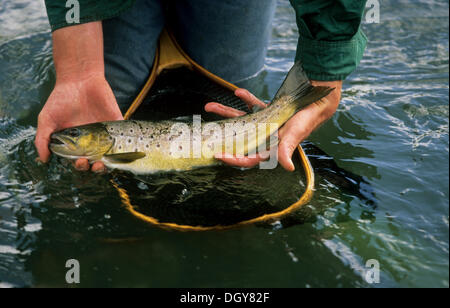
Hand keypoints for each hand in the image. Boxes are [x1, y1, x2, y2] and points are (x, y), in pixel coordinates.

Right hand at [35, 22, 121, 172]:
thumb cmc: (61, 99)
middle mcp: (92, 142)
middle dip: (94, 168)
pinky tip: (121, 152)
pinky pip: (125, 138)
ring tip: (102, 163)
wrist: (79, 79)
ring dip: (109, 164)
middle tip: (90, 163)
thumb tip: (43, 159)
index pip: (80, 161)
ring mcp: (106, 134)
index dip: (80, 166)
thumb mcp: (47, 119)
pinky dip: (126, 147)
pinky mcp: (117, 124)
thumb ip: (43, 139)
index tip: (79, 162)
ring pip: (111, 156)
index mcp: (76, 144)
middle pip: (96, 162)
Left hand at [205, 81, 341, 170]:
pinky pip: (252, 105)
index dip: (234, 159)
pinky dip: (246, 98)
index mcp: (270, 147)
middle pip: (238, 138)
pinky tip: (237, 92)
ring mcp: (265, 123)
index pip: (249, 158)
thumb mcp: (295, 133)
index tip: (219, 155)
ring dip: (226, 113)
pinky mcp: (268, 111)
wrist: (317, 101)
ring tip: (209, 106)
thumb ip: (287, 149)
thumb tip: (287, 167)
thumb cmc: (307, 119)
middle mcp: (265, 137)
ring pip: (241, 120)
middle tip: (206, 130)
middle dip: (222, 134)